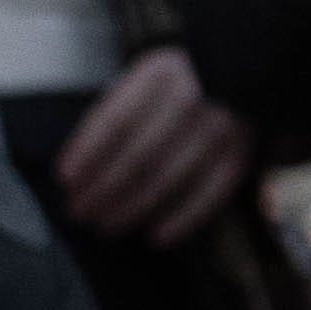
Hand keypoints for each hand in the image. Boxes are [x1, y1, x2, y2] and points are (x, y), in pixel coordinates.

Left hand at [55, 46, 259, 245]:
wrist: (244, 73)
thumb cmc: (182, 83)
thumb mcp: (147, 77)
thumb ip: (117, 110)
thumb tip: (80, 163)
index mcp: (160, 75)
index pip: (116, 120)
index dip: (87, 152)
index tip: (66, 178)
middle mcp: (191, 100)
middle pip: (138, 155)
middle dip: (104, 188)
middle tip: (80, 210)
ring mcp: (218, 130)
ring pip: (168, 178)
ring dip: (133, 207)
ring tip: (107, 223)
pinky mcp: (239, 156)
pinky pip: (208, 195)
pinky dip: (182, 219)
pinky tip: (157, 235)